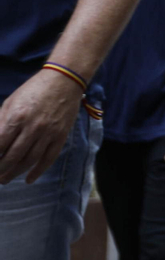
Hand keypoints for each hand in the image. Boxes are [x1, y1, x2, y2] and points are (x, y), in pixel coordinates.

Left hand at [0, 68, 84, 183]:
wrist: (64, 80)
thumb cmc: (33, 90)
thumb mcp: (10, 103)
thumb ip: (0, 122)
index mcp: (16, 117)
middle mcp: (32, 127)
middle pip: (12, 156)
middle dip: (1, 168)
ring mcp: (48, 133)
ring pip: (29, 160)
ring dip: (15, 172)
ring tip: (5, 179)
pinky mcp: (61, 135)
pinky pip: (49, 158)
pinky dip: (38, 171)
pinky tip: (29, 179)